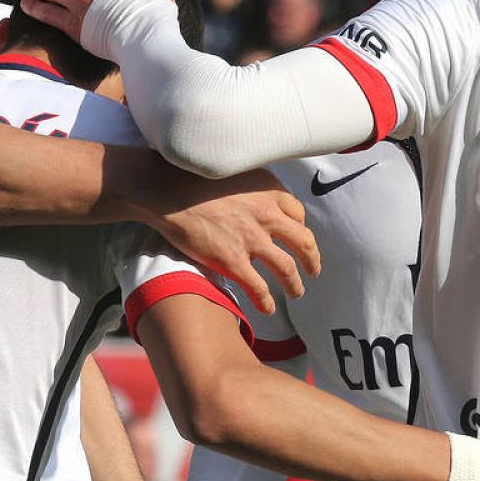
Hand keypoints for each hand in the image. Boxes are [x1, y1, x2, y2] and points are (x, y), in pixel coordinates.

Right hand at [142, 165, 319, 313]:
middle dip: (311, 258)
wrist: (166, 190)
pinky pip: (258, 288)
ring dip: (295, 284)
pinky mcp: (232, 261)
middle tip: (313, 269)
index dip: (300, 227)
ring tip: (297, 292)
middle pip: (303, 241)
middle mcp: (266, 214)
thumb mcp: (233, 170)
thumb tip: (254, 198)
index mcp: (268, 189)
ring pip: (286, 268)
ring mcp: (251, 239)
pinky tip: (268, 309)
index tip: (298, 237)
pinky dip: (266, 302)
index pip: (297, 212)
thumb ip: (251, 187)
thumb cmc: (192, 176)